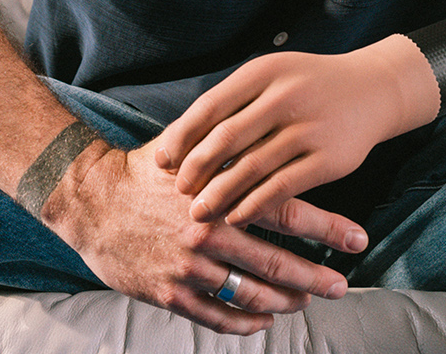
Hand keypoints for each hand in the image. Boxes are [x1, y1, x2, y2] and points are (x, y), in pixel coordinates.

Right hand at [45, 139, 365, 334]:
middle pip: (276, 263)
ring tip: (305, 301)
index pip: (287, 212)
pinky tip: (263, 320)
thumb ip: (231, 147)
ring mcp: (187, 268)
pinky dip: (244, 322)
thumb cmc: (142, 171)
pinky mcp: (167, 293)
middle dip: (315, 277)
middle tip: (341, 285)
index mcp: (219, 194)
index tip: (358, 238)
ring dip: (284, 301)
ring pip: (250, 294)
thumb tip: (276, 125)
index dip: (327, 228)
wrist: (87, 200)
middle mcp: (207, 233)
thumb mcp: (188, 149)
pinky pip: (215, 316)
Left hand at [153, 35, 441, 225]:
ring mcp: (309, 128)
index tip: (161, 161)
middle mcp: (285, 96)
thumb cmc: (307, 86)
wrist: (372, 90)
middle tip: (178, 192)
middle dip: (197, 169)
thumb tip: (180, 140)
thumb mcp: (270, 77)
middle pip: (227, 138)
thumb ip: (232, 102)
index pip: (210, 107)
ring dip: (220, 194)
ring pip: (252, 167)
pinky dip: (254, 205)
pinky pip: (282, 187)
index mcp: (262, 72)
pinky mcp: (329, 159)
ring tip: (199, 212)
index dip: (182, 137)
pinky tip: (236, 216)